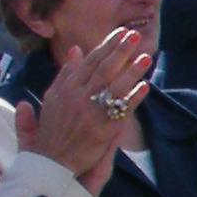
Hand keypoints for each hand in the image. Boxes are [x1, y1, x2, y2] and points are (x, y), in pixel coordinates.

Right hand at [23, 27, 151, 184]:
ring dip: (132, 71)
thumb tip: (76, 50)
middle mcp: (77, 98)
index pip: (90, 62)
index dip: (106, 46)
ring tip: (146, 57)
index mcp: (65, 89)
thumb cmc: (51, 130)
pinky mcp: (102, 132)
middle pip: (103, 70)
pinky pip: (120, 112)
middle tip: (135, 36)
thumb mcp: (51, 98)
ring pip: (114, 88)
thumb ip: (64, 74)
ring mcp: (90, 115)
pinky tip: (145, 87)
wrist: (50, 163)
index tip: (120, 33)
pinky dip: (133, 98)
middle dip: (120, 51)